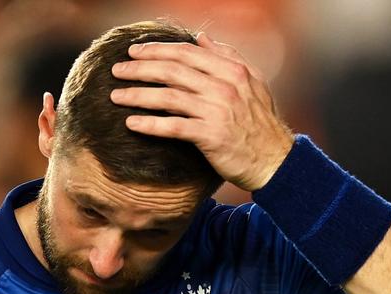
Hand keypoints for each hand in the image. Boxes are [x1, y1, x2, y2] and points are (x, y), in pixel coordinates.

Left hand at [110, 32, 293, 191]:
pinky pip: (173, 127)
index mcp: (232, 70)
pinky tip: (131, 124)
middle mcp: (224, 86)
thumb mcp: (252, 83)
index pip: (186, 53)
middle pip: (172, 70)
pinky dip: (150, 125)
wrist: (275, 160)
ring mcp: (217, 111)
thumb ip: (226, 58)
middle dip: (140, 68)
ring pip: (168, 97)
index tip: (134, 51)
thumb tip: (201, 37)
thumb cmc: (260, 123)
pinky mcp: (211, 136)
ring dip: (137, 95)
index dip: (157, 50)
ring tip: (115, 96)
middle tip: (117, 70)